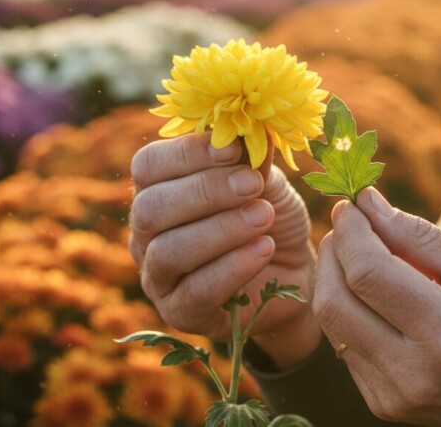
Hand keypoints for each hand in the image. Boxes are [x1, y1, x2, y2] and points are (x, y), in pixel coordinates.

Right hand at [129, 133, 322, 366]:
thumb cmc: (269, 218)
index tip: (234, 150)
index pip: (148, 165)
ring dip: (221, 230)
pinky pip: (195, 291)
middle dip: (205, 193)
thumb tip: (251, 126)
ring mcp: (157, 276)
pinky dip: (232, 268)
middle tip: (253, 185)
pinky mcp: (179, 313)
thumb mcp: (265, 182)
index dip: (187, 154)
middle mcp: (146, 233)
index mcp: (157, 190)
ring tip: (264, 217)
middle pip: (151, 208)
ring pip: (169, 251)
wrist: (294, 274)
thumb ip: (251, 158)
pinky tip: (263, 250)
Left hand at [312, 187, 440, 425]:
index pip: (367, 274)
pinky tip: (376, 298)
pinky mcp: (383, 404)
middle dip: (332, 253)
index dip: (350, 232)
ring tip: (363, 256)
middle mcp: (412, 371)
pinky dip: (351, 312)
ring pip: (331, 325)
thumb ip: (422, 236)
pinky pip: (345, 347)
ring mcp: (393, 395)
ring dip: (335, 280)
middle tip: (348, 226)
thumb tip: (369, 205)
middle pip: (333, 302)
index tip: (351, 206)